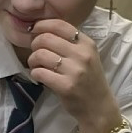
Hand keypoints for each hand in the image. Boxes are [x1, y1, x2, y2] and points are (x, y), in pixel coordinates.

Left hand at [27, 18, 123, 132]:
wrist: (99, 107)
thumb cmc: (89, 79)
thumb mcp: (86, 55)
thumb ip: (69, 42)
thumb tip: (41, 30)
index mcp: (87, 43)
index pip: (59, 25)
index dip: (41, 25)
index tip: (34, 32)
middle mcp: (82, 54)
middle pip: (45, 38)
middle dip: (34, 44)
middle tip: (36, 53)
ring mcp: (75, 71)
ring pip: (40, 54)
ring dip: (32, 60)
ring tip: (36, 65)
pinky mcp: (66, 86)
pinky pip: (39, 72)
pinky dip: (35, 73)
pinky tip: (40, 76)